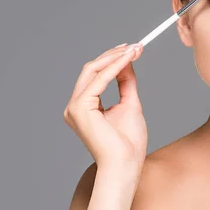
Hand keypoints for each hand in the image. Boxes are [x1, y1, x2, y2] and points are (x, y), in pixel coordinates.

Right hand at [64, 43, 147, 167]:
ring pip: (93, 71)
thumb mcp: (130, 104)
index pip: (96, 75)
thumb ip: (126, 83)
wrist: (126, 164)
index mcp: (84, 106)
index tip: (132, 49)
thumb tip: (127, 62)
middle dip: (114, 54)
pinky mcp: (80, 108)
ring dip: (115, 58)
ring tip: (134, 50)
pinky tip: (128, 60)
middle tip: (135, 46)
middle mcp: (74, 106)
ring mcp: (74, 107)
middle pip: (92, 69)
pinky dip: (114, 68)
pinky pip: (98, 80)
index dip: (114, 59)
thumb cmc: (128, 143)